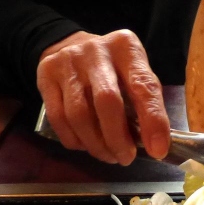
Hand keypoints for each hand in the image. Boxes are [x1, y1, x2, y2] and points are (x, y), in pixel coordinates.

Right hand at [36, 29, 170, 165]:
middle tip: (125, 158)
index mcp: (126, 48)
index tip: (157, 150)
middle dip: (118, 139)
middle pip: (107, 101)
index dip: (153, 121)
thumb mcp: (133, 74)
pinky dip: (74, 140)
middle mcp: (96, 51)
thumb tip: (153, 146)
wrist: (70, 46)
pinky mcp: (46, 75)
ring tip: (107, 155)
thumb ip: (144, 102)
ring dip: (96, 144)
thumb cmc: (111, 69)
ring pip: (79, 114)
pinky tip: (86, 145)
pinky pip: (58, 118)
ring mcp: (67, 62)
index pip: (143, 86)